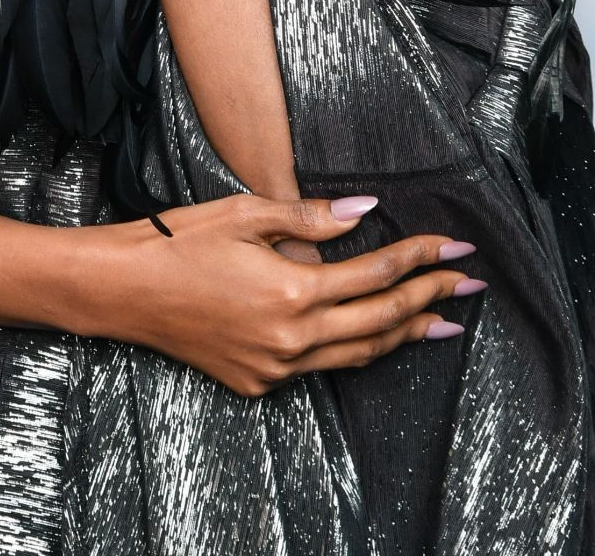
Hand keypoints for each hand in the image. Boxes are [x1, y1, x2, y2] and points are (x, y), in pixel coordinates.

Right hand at [105, 194, 485, 397]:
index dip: (422, 257)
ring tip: (443, 322)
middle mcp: (292, 339)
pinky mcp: (258, 382)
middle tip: (471, 285)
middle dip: (432, 299)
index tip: (457, 247)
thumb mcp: (245, 213)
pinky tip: (372, 336)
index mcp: (293, 291)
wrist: (123, 291)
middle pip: (382, 321)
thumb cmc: (180, 241)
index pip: (378, 274)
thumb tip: (365, 212)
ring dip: (405, 335)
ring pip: (358, 354)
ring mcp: (276, 367)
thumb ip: (311, 217)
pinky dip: (355, 349)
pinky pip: (321, 366)